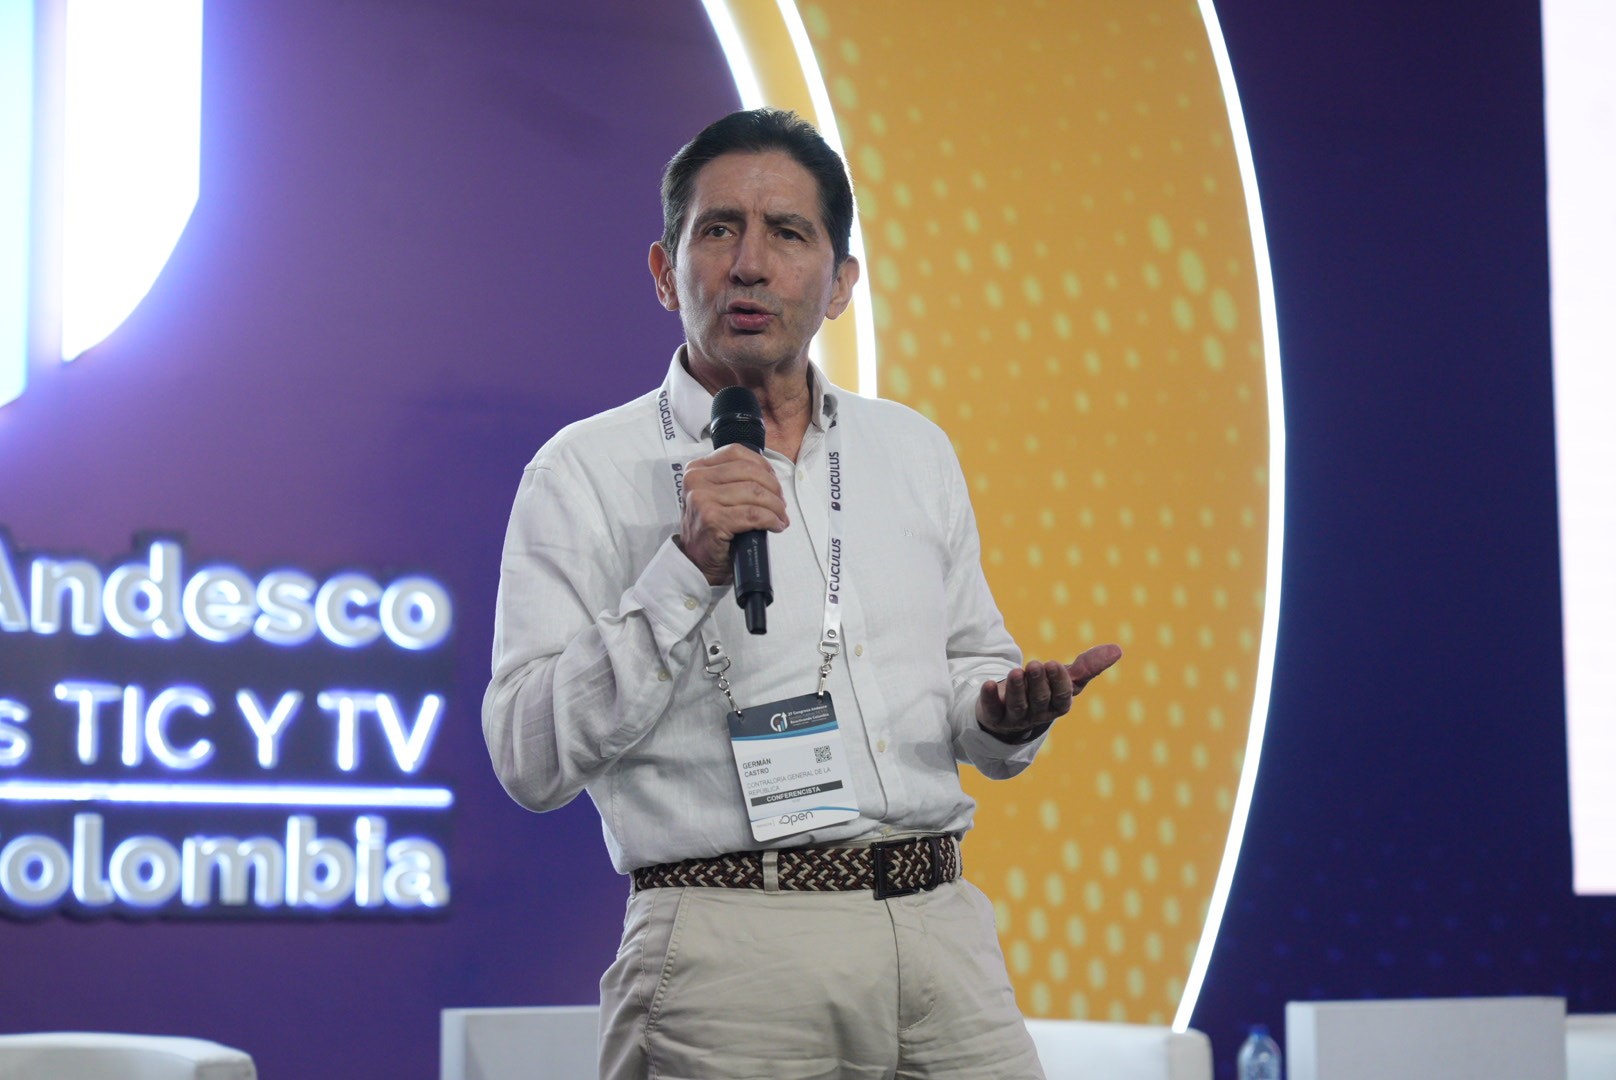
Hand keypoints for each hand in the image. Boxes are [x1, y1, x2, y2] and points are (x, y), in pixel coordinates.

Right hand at [677, 444, 789, 585]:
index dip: (763, 466)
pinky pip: (754, 514)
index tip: (774, 482)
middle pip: (750, 472)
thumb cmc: (708, 529)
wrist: (695, 562)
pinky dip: (771, 519)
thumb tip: (769, 475)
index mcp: (696, 469)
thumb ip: (732, 479)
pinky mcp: (713, 519)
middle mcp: (696, 480)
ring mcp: (702, 499)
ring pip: (755, 492)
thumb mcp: (714, 495)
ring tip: (780, 517)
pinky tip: (775, 525)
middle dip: (773, 488)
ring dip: (775, 507)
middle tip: (780, 504)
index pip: (737, 452)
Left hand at [976, 644, 1122, 740]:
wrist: (1011, 711)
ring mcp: (1015, 718)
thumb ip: (1088, 666)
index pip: (1061, 698)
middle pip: (1039, 700)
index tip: (1054, 664)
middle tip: (1035, 664)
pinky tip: (986, 684)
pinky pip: (991, 710)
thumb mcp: (1065, 679)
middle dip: (1037, 682)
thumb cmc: (1043, 691)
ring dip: (1016, 688)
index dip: (1058, 683)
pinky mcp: (993, 716)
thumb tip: (1118, 649)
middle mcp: (1037, 715)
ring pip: (1017, 705)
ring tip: (1015, 672)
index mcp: (1057, 706)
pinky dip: (989, 698)